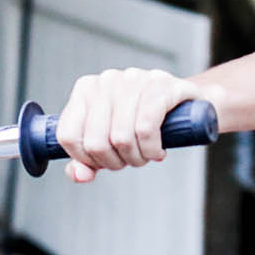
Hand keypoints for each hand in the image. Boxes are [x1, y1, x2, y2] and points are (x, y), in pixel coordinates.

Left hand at [54, 68, 223, 182]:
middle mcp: (107, 80)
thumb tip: (79, 175)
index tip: (104, 161)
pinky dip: (151, 149)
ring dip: (136, 158)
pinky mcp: (160, 85)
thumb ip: (86, 161)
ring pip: (121, 137)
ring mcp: (134, 79)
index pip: (68, 135)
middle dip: (114, 162)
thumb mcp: (110, 141)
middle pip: (95, 141)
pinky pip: (145, 128)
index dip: (86, 159)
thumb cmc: (142, 122)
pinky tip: (158, 151)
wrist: (186, 104)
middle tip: (130, 160)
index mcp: (86, 89)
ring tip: (146, 154)